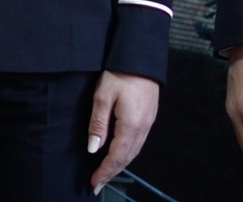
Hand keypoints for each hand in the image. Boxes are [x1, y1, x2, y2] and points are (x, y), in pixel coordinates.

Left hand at [87, 71, 159, 193]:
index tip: (94, 183)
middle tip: (98, 184)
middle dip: (112, 172)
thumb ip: (98, 124)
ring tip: (107, 173)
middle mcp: (143, 128)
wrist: (141, 57)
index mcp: (131, 125)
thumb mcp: (103, 96)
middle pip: (127, 158)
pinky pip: (138, 142)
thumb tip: (93, 148)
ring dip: (120, 165)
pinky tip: (120, 154)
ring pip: (134, 151)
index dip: (105, 171)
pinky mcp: (149, 117)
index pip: (116, 156)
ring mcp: (148, 123)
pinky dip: (128, 153)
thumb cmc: (120, 73)